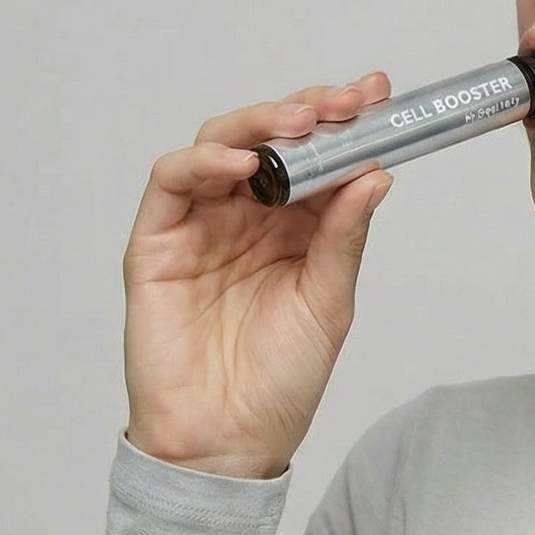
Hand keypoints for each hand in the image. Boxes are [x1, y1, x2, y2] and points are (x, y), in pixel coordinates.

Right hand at [122, 71, 394, 477]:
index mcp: (295, 227)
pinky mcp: (155, 244)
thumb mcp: (329, 302)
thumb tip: (376, 174)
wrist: (229, 442)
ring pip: (219, 146)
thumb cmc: (281, 380)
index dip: (345, 122)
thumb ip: (344, 238)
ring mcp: (200, 225)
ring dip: (258, 124)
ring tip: (299, 123)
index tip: (379, 92)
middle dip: (307, 111)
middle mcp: (247, 217)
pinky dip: (201, 162)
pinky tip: (238, 159)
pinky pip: (171, 185)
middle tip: (345, 101)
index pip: (318, 157)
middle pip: (270, 140)